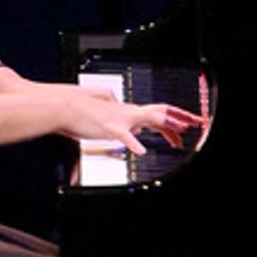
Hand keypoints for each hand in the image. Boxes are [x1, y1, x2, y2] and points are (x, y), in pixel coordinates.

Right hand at [62, 88, 198, 155]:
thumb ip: (112, 107)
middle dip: (180, 118)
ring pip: (151, 118)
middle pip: (160, 113)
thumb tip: (119, 110)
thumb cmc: (76, 108)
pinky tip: (141, 150)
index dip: (172, 117)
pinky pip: (125, 136)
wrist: (62, 106)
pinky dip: (134, 143)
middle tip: (195, 123)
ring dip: (169, 125)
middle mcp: (126, 112)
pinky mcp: (109, 127)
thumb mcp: (99, 105)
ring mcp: (120, 119)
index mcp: (124, 109)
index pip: (154, 112)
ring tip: (180, 133)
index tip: (184, 122)